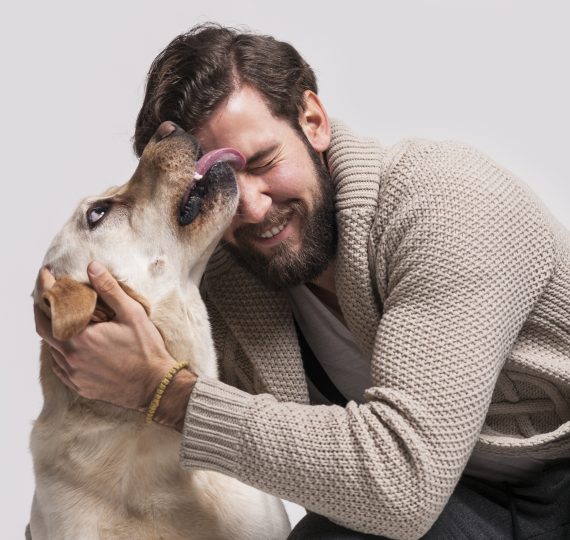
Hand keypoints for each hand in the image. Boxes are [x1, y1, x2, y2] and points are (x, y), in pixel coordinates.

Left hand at [34, 261, 177, 411]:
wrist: (155, 385)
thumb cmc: (146, 349)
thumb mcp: (131, 313)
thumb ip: (109, 289)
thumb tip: (92, 267)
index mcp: (80, 338)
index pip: (48, 312)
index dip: (44, 291)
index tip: (46, 276)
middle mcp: (71, 358)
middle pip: (44, 331)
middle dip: (44, 312)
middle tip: (51, 298)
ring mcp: (75, 375)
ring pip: (52, 350)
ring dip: (55, 334)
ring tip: (65, 321)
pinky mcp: (81, 386)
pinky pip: (61, 368)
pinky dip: (61, 354)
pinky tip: (73, 347)